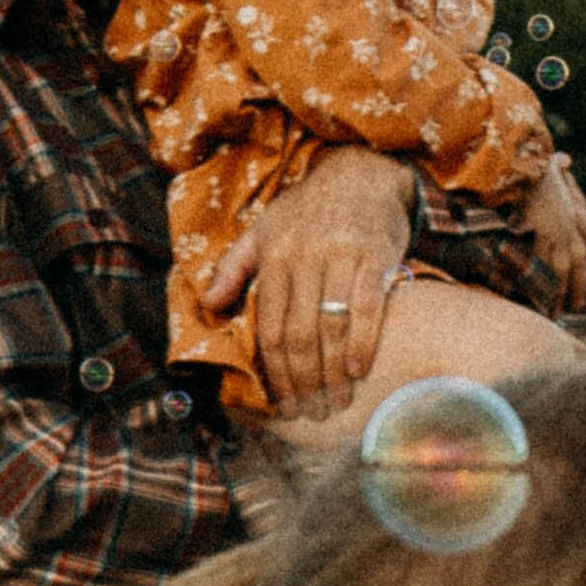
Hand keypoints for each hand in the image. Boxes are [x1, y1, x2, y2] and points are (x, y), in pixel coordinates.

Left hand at [200, 146, 413, 413]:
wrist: (360, 171)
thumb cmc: (308, 211)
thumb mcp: (264, 231)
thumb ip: (235, 268)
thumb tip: (209, 306)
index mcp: (274, 255)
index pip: (270, 328)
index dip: (275, 374)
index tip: (283, 406)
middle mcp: (304, 255)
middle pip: (300, 335)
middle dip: (305, 382)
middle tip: (313, 413)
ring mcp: (342, 254)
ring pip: (332, 326)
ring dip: (333, 373)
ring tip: (337, 402)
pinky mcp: (376, 254)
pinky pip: (368, 307)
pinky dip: (363, 344)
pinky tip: (359, 371)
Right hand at [522, 155, 585, 317]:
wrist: (528, 164)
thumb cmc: (535, 163)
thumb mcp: (550, 163)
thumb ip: (558, 164)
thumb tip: (566, 159)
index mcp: (572, 207)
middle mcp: (570, 224)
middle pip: (579, 260)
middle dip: (579, 284)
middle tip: (578, 305)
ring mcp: (559, 232)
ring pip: (564, 269)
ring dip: (562, 292)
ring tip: (558, 313)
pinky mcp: (545, 236)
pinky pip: (545, 266)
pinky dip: (543, 284)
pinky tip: (539, 300)